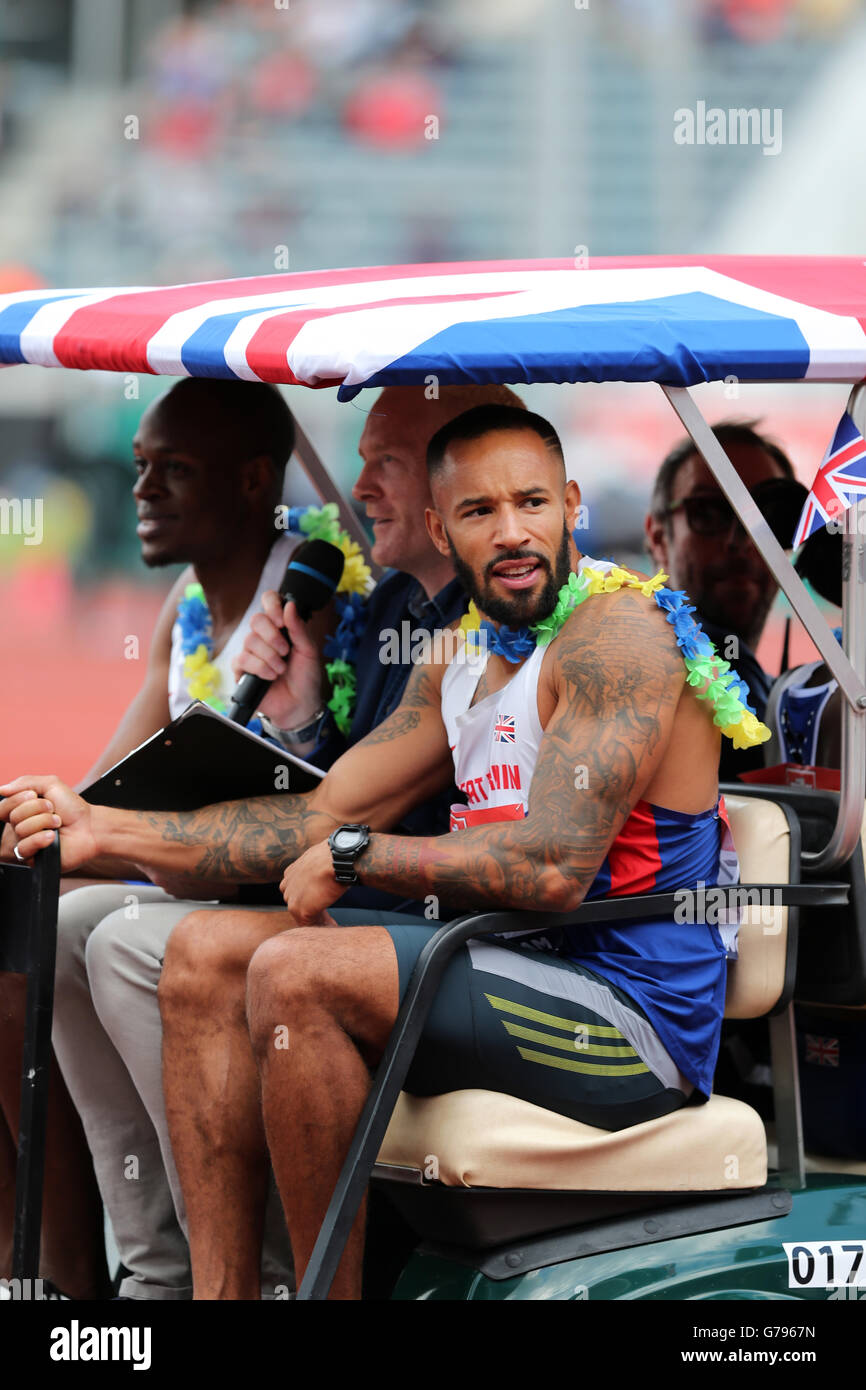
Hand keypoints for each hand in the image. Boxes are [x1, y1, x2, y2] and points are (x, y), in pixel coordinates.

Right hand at [0, 775, 96, 870]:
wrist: (90, 826)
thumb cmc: (73, 808)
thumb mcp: (51, 785)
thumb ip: (25, 782)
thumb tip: (2, 789)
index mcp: (23, 810)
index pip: (4, 806)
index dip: (17, 799)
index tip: (34, 795)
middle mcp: (22, 826)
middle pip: (13, 816)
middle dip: (37, 808)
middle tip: (53, 810)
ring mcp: (27, 842)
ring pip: (20, 830)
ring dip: (44, 822)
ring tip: (57, 823)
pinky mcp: (33, 857)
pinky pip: (24, 848)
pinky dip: (40, 839)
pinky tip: (52, 837)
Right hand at [232, 592, 325, 728]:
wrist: (300, 705)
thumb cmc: (305, 677)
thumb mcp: (309, 651)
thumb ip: (299, 628)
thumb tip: (290, 605)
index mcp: (280, 627)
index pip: (268, 602)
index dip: (272, 605)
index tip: (282, 621)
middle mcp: (263, 636)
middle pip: (256, 619)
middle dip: (272, 636)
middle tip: (285, 651)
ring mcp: (251, 652)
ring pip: (250, 641)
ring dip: (270, 657)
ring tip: (281, 669)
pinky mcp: (241, 669)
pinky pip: (242, 659)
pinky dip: (260, 668)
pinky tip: (271, 676)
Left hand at [279, 840, 341, 924]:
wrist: (337, 858)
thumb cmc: (335, 856)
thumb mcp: (320, 859)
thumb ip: (316, 868)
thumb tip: (327, 869)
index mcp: (291, 873)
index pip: (297, 892)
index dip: (311, 900)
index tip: (322, 904)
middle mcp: (287, 886)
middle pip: (298, 905)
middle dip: (313, 912)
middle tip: (329, 919)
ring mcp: (291, 898)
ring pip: (302, 916)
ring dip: (318, 921)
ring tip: (332, 924)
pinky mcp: (299, 909)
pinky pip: (309, 925)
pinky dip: (322, 926)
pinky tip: (333, 925)